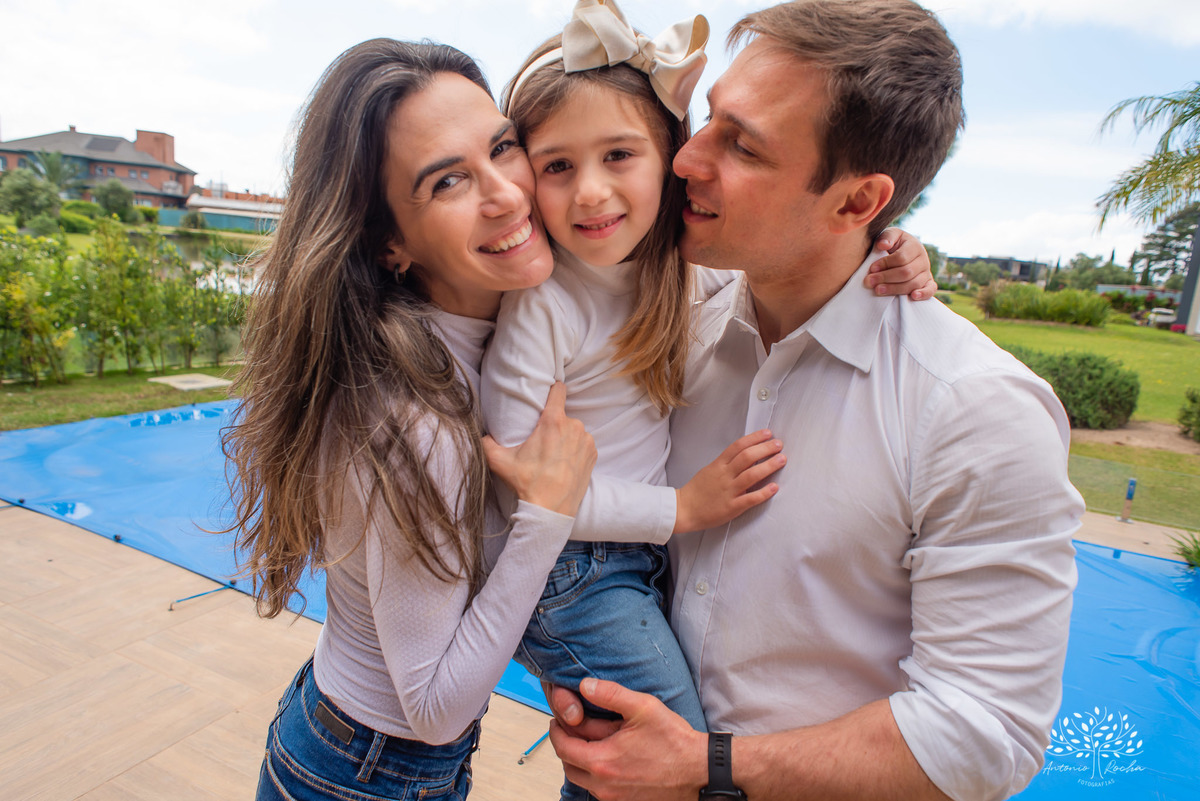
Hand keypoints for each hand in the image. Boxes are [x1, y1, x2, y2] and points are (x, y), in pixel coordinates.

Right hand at [483, 382, 595, 515]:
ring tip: (553, 456)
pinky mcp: (593, 455)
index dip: (554, 388)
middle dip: (553, 425)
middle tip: (542, 443)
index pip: (559, 390)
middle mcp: (574, 427)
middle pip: (562, 416)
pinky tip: (565, 463)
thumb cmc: (528, 483)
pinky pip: (583, 445)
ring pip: (574, 431)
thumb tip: (481, 435)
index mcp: (553, 421)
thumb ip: (486, 442)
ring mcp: (586, 441)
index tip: (550, 390)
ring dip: (566, 439)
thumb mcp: (499, 461)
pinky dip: (576, 450)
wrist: (551, 510)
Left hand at [549, 678, 706, 800]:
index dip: (557, 730)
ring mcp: (614, 797)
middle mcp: (604, 784)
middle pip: (568, 765)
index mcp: (603, 761)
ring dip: (580, 760)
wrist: (699, 771)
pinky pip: (599, 789)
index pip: (563, 747)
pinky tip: (609, 756)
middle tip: (572, 728)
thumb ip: (610, 694)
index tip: (558, 719)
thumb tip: (584, 686)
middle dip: (566, 745)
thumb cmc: (675, 742)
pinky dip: (595, 772)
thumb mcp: (643, 707)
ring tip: (591, 741)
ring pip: (582, 779)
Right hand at [674, 429, 783, 533]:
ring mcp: (728, 491)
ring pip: (751, 475)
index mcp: (718, 465)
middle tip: (779, 444)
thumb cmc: (697, 490)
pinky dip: (763, 492)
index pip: (738, 446)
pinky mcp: (731, 507)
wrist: (683, 509)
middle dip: (765, 449)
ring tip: (782, 459)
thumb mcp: (710, 470)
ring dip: (769, 466)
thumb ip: (727, 463)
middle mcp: (724, 475)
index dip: (754, 438)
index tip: (768, 433)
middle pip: (747, 457)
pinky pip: (750, 499)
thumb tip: (747, 454)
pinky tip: (774, 487)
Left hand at [865, 227, 936, 299]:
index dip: (885, 264)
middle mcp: (923, 260)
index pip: (901, 257)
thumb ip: (887, 237)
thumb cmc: (894, 243)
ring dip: (895, 289)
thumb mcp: (890, 235)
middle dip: (886, 278)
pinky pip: (931, 290)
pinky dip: (923, 294)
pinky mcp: (928, 283)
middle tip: (869, 282)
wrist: (903, 251)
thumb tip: (882, 245)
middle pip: (906, 272)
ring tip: (878, 290)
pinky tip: (913, 296)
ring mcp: (926, 272)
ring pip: (914, 283)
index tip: (871, 268)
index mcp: (914, 246)